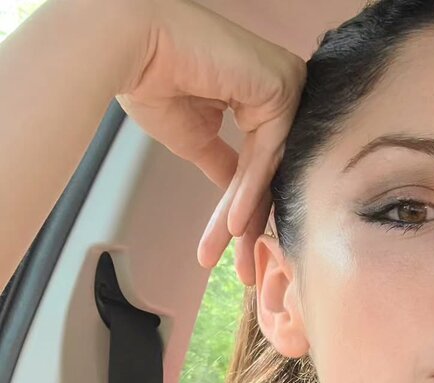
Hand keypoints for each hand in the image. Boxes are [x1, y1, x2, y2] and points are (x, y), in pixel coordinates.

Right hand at [115, 0, 305, 284]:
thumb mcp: (196, 138)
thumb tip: (238, 201)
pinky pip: (267, 154)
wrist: (132, 45)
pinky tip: (234, 225)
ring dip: (247, 220)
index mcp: (263, 98)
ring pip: (268, 170)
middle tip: (242, 272)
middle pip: (269, 173)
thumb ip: (225, 166)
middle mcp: (281, 91)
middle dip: (250, 228)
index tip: (233, 255)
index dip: (243, 214)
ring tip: (235, 260)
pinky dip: (249, 191)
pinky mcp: (283, 87)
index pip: (259, 168)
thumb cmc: (153, 78)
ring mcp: (287, 87)